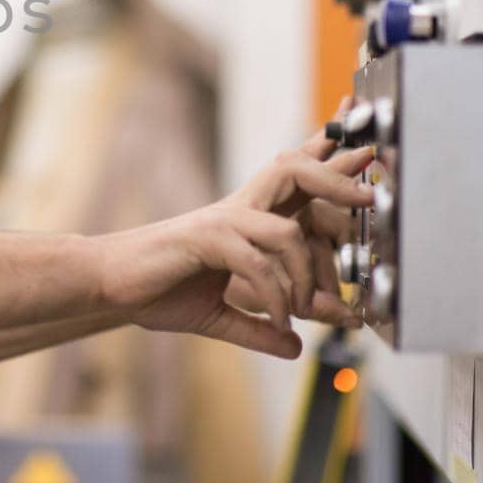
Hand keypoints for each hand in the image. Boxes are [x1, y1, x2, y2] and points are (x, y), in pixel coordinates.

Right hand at [94, 108, 373, 358]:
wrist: (111, 286)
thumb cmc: (158, 289)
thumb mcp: (220, 315)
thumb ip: (260, 328)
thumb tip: (294, 348)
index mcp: (245, 218)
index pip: (291, 177)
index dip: (326, 151)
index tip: (359, 135)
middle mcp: (238, 209)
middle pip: (296, 172)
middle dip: (337, 176)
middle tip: (372, 194)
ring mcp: (223, 221)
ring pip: (288, 229)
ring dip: (311, 276)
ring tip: (316, 311)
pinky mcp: (207, 239)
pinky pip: (258, 266)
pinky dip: (278, 300)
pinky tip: (281, 324)